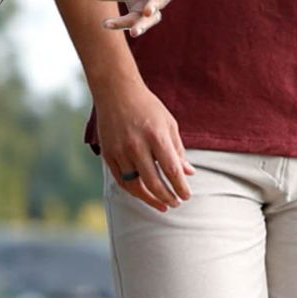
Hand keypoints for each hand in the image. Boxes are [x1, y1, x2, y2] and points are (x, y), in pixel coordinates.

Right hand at [97, 81, 193, 211]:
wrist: (116, 91)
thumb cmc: (147, 107)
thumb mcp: (168, 124)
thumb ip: (178, 150)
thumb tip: (188, 173)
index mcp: (156, 136)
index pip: (171, 170)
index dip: (180, 187)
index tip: (186, 196)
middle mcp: (136, 145)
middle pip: (153, 182)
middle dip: (167, 197)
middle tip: (176, 203)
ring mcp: (120, 151)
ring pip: (135, 185)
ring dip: (150, 199)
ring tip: (162, 205)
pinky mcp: (108, 154)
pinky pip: (121, 180)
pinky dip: (133, 191)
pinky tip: (144, 195)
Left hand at [104, 0, 187, 36]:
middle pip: (161, 1)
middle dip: (155, 6)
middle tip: (148, 12)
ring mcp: (153, 6)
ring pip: (149, 19)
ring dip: (141, 26)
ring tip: (133, 33)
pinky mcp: (139, 13)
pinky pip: (130, 21)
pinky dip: (119, 24)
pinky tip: (105, 23)